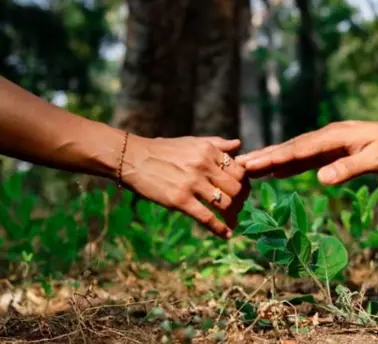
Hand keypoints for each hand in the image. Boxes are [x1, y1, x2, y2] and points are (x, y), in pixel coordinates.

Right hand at [121, 135, 248, 238]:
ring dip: (232, 216)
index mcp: (209, 151)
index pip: (240, 170)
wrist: (133, 158)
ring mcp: (192, 183)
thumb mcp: (191, 142)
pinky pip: (207, 218)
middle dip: (240, 201)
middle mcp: (204, 165)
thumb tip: (239, 144)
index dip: (244, 184)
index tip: (241, 193)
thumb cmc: (162, 151)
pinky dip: (219, 229)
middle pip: (237, 189)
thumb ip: (216, 144)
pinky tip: (225, 235)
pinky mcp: (180, 200)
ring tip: (230, 221)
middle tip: (237, 209)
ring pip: (226, 204)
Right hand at [236, 121, 377, 184]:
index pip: (296, 150)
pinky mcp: (331, 150)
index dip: (272, 158)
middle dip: (263, 157)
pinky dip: (287, 164)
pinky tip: (276, 171)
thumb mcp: (376, 160)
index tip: (250, 164)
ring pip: (293, 152)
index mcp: (331, 138)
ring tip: (248, 168)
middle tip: (238, 165)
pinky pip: (304, 158)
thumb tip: (320, 179)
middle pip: (288, 148)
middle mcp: (324, 138)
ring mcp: (327, 143)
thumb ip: (349, 168)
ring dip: (271, 160)